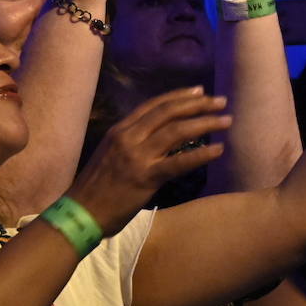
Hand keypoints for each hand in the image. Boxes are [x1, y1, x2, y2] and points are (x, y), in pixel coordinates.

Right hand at [67, 87, 230, 235]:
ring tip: (226, 121)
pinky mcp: (146, 177)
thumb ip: (131, 144)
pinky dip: (201, 154)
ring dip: (205, 123)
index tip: (199, 92)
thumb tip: (155, 138)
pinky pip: (179, 162)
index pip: (153, 105)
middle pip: (169, 112)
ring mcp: (137, 156)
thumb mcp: (110, 155)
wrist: (80, 213)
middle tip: (221, 101)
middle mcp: (129, 137)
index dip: (179, 96)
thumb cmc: (95, 189)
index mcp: (120, 130)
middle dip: (198, 104)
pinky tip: (218, 150)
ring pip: (177, 131)